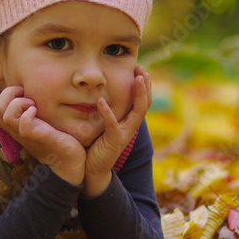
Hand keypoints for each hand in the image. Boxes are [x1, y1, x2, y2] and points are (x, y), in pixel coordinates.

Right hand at [0, 86, 85, 185]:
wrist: (68, 160)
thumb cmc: (55, 138)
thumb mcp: (39, 122)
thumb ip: (31, 111)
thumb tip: (31, 92)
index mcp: (15, 126)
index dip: (6, 95)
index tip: (24, 91)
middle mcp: (16, 130)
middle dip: (9, 94)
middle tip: (27, 95)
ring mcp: (25, 135)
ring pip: (6, 116)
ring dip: (19, 103)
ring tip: (32, 104)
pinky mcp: (38, 137)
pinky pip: (24, 126)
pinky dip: (28, 114)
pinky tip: (37, 112)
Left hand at [83, 65, 151, 196]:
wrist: (93, 169)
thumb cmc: (97, 145)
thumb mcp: (105, 124)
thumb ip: (108, 111)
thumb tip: (102, 91)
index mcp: (129, 122)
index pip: (142, 100)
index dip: (144, 85)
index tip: (140, 69)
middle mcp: (130, 126)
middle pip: (145, 103)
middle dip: (145, 85)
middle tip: (142, 69)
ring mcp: (124, 134)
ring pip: (138, 111)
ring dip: (139, 93)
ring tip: (137, 78)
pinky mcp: (114, 141)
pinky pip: (113, 125)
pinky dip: (107, 112)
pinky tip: (100, 101)